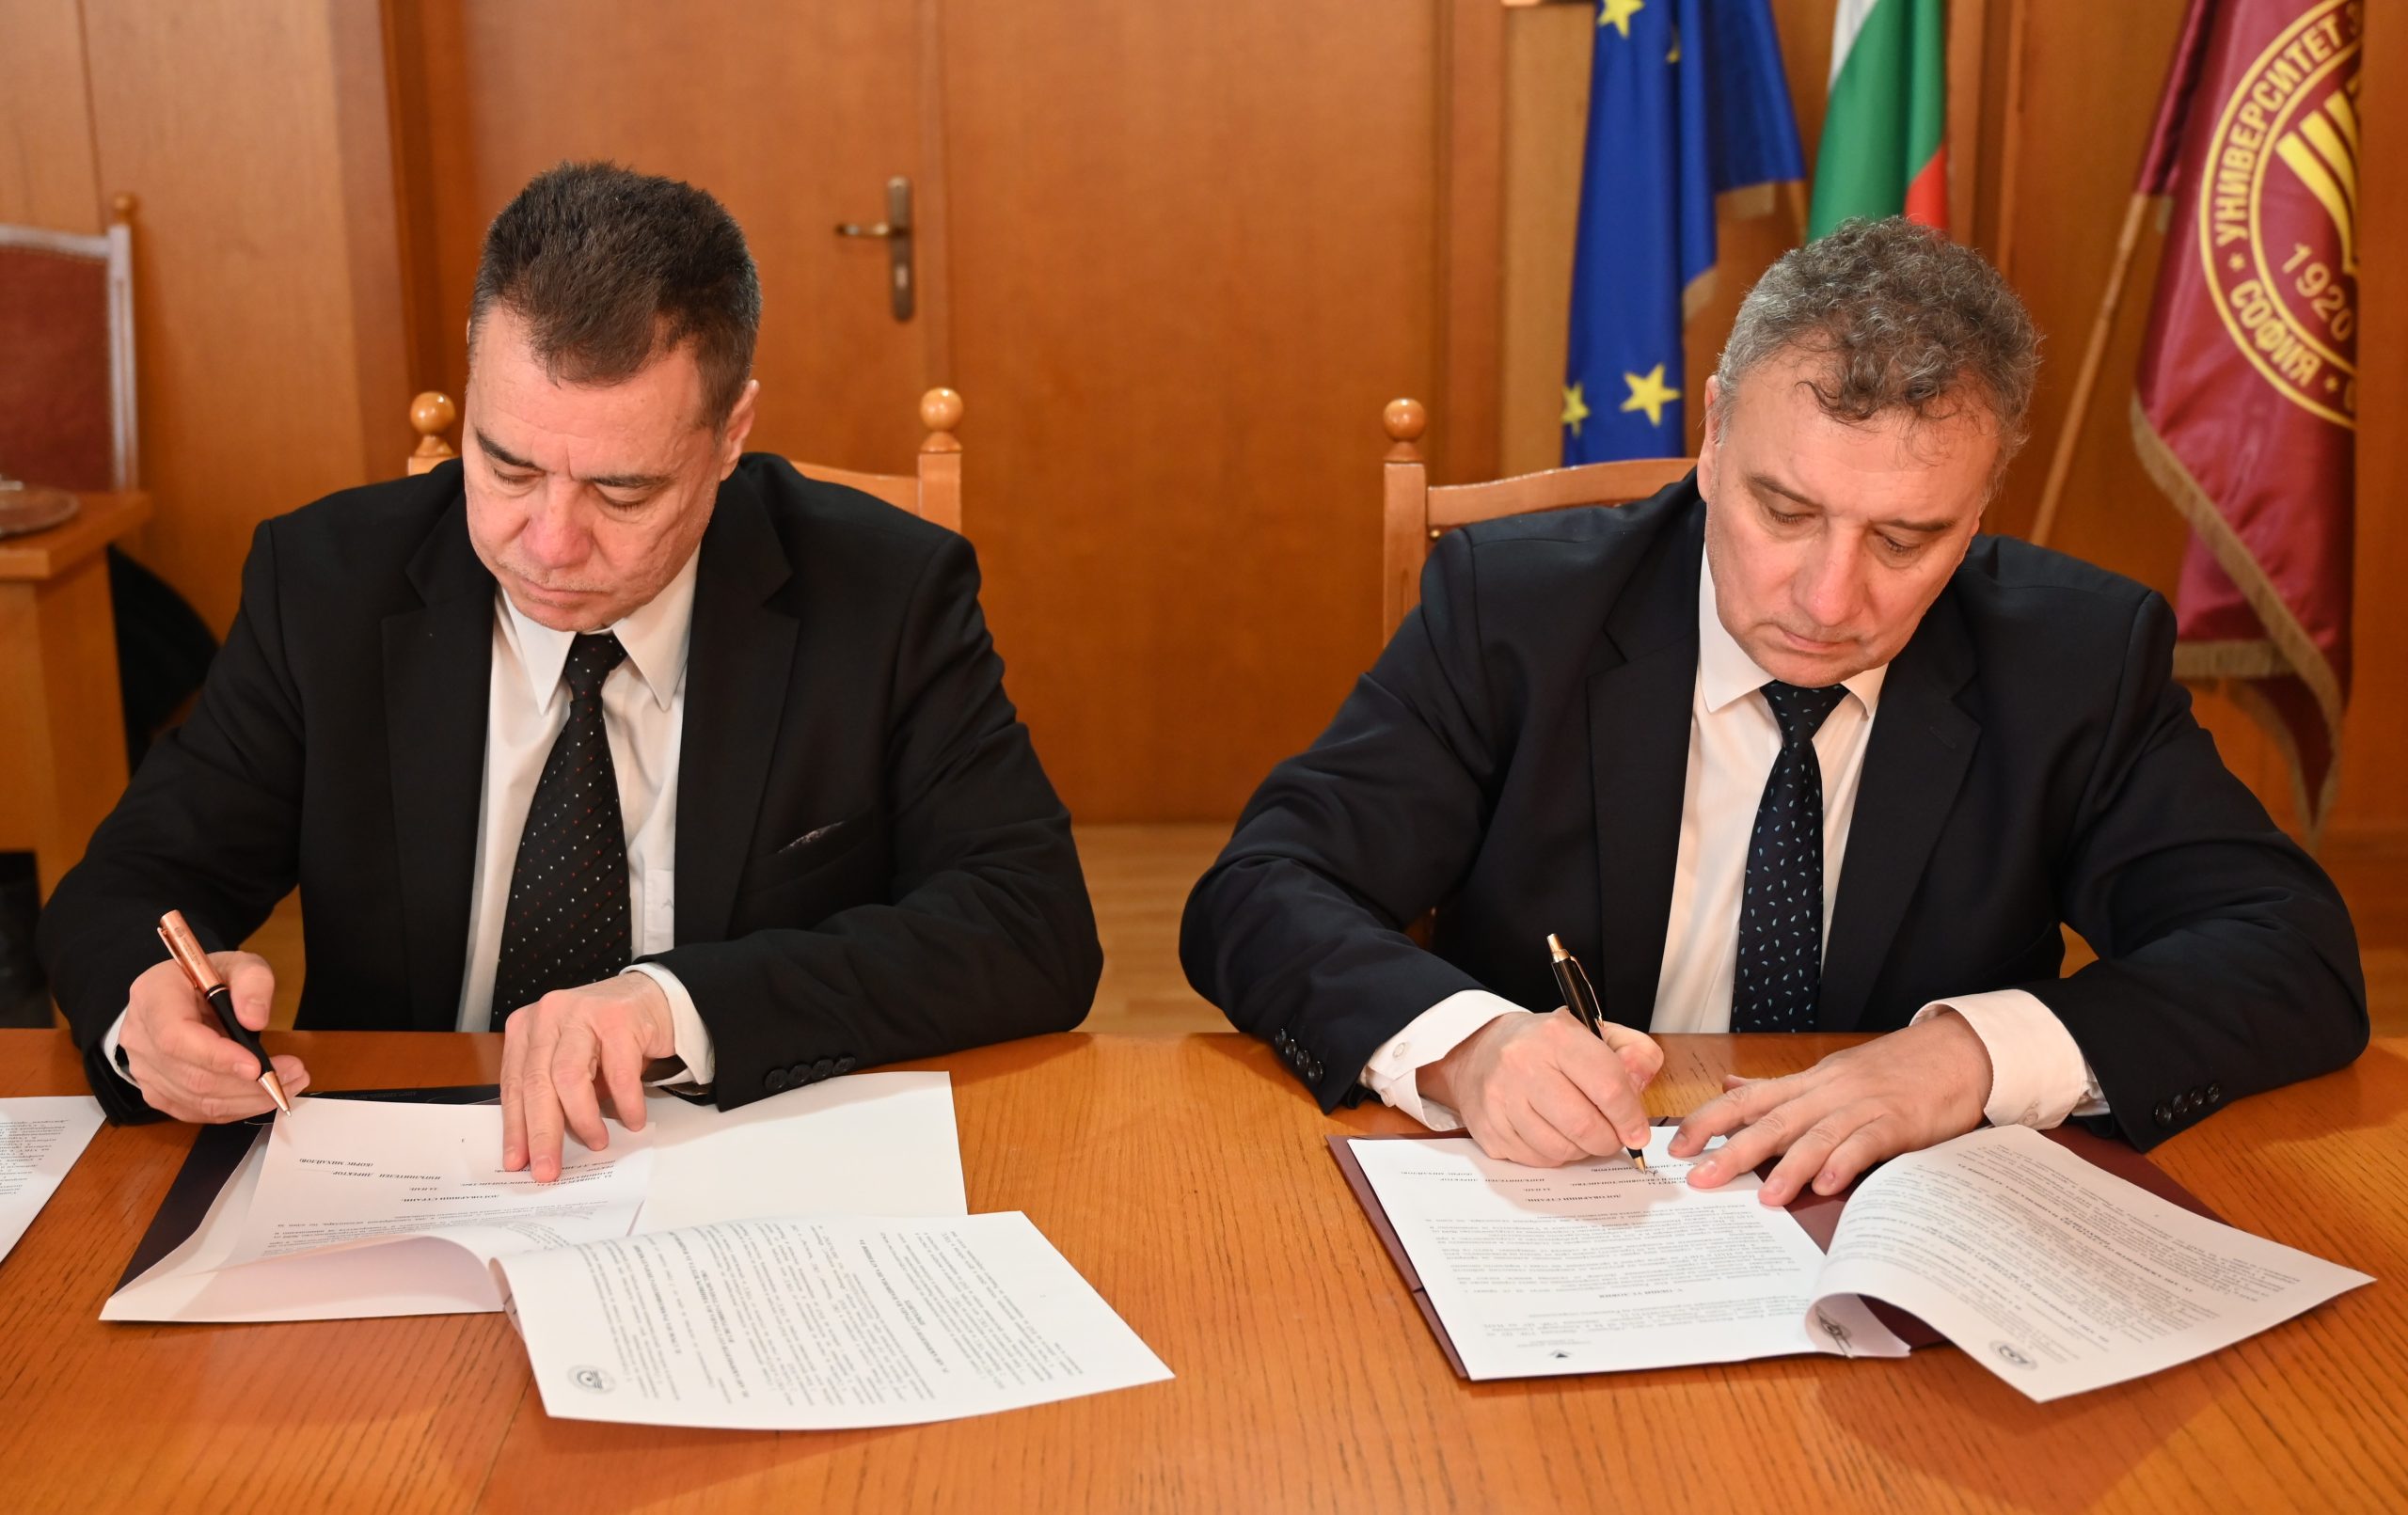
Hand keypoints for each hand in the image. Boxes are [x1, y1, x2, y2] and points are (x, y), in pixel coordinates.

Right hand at [120, 951, 309, 1121]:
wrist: (181, 995)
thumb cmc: (210, 978)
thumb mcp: (239, 963)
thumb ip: (252, 982)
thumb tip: (254, 1018)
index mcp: (152, 996)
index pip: (175, 1037)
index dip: (216, 1057)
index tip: (257, 1066)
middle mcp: (140, 1036)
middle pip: (190, 1075)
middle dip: (247, 1083)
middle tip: (293, 1074)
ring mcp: (144, 1068)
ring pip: (195, 1099)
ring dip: (247, 1100)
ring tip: (287, 1084)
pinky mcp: (157, 1091)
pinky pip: (195, 1111)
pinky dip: (233, 1109)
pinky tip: (261, 1096)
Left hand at [499, 973, 674, 1180]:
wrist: (653, 997)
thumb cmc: (607, 1035)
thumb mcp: (569, 1059)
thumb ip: (552, 1092)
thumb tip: (541, 1145)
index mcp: (527, 1028)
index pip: (514, 1084)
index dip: (515, 1127)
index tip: (517, 1161)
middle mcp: (548, 1016)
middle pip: (537, 1083)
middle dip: (542, 1133)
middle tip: (547, 1168)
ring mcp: (582, 1013)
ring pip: (569, 1077)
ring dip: (583, 1119)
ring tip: (597, 1142)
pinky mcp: (618, 1018)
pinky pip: (618, 1073)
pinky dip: (625, 1103)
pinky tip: (631, 1120)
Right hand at [1417, 1009, 1663, 1166]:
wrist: (1481, 1053)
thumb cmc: (1546, 1046)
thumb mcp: (1595, 1033)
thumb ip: (1634, 1053)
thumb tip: (1640, 1087)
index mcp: (1556, 1035)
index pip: (1608, 1086)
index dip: (1630, 1117)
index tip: (1637, 1132)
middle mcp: (1522, 1063)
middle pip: (1584, 1125)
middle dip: (1608, 1141)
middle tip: (1611, 1137)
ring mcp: (1500, 1098)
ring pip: (1560, 1149)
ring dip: (1581, 1150)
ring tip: (1581, 1134)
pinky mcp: (1488, 1128)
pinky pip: (1536, 1160)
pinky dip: (1554, 1155)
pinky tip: (1553, 1135)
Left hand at [1669, 1010, 1992, 1204]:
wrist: (1956, 1052)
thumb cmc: (1891, 1069)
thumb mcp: (1828, 1074)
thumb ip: (1780, 1089)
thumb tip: (1730, 1086)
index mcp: (1808, 1083)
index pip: (1747, 1099)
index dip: (1709, 1121)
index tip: (1678, 1147)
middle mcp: (1828, 1092)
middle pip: (1772, 1121)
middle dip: (1733, 1151)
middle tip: (1701, 1180)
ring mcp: (1863, 1105)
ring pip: (1816, 1134)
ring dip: (1789, 1166)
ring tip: (1765, 1197)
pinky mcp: (1899, 1122)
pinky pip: (1867, 1141)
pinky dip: (1846, 1161)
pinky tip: (1828, 1184)